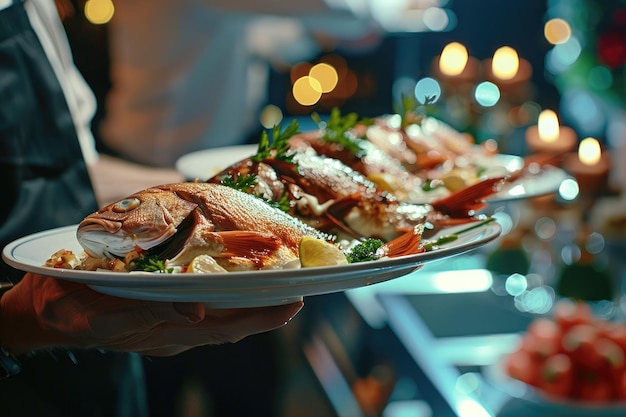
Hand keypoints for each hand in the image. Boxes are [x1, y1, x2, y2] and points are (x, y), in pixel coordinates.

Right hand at [0, 273, 302, 355]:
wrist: (45, 312)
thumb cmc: (69, 309)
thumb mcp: (101, 314)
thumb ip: (148, 313)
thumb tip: (196, 313)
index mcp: (164, 333)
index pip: (226, 329)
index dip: (261, 319)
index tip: (293, 305)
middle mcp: (175, 331)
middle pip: (231, 324)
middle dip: (266, 311)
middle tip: (299, 291)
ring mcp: (169, 325)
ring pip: (220, 317)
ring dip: (250, 303)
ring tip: (278, 284)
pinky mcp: (160, 313)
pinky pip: (202, 308)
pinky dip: (225, 296)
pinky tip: (235, 282)